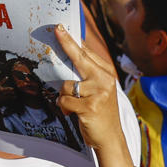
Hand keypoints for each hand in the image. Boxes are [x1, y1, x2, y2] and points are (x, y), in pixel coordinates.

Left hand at [51, 22, 120, 147]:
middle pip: (79, 58)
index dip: (72, 40)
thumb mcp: (98, 90)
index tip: (61, 28)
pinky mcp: (90, 106)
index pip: (87, 52)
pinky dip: (65, 108)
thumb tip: (71, 53)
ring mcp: (98, 93)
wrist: (110, 138)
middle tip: (56, 30)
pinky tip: (73, 113)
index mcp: (106, 73)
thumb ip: (87, 74)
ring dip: (64, 97)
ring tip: (73, 106)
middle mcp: (104, 80)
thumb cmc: (100, 112)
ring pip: (67, 85)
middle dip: (65, 43)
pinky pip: (65, 100)